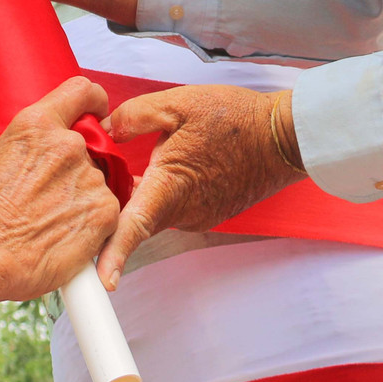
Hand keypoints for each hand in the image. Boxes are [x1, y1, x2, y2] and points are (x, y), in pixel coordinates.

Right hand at [0, 77, 119, 302]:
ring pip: (97, 185)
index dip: (93, 101)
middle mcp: (68, 147)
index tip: (96, 113)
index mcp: (34, 126)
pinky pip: (108, 215)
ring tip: (52, 225)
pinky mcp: (104, 214)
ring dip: (82, 200)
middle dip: (74, 170)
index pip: (80, 92)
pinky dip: (94, 227)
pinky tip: (69, 240)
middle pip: (88, 149)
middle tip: (52, 195)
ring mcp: (89, 180)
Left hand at [98, 86, 305, 286]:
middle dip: (115, 203)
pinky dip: (165, 193)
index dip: (114, 254)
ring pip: (155, 212)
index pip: (134, 227)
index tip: (100, 279)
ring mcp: (198, 216)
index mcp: (171, 186)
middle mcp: (184, 211)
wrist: (282, 137)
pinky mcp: (209, 214)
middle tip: (102, 170)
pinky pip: (175, 209)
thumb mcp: (179, 103)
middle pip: (135, 219)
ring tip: (149, 157)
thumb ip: (136, 115)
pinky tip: (174, 165)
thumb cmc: (236, 118)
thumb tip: (106, 129)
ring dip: (142, 194)